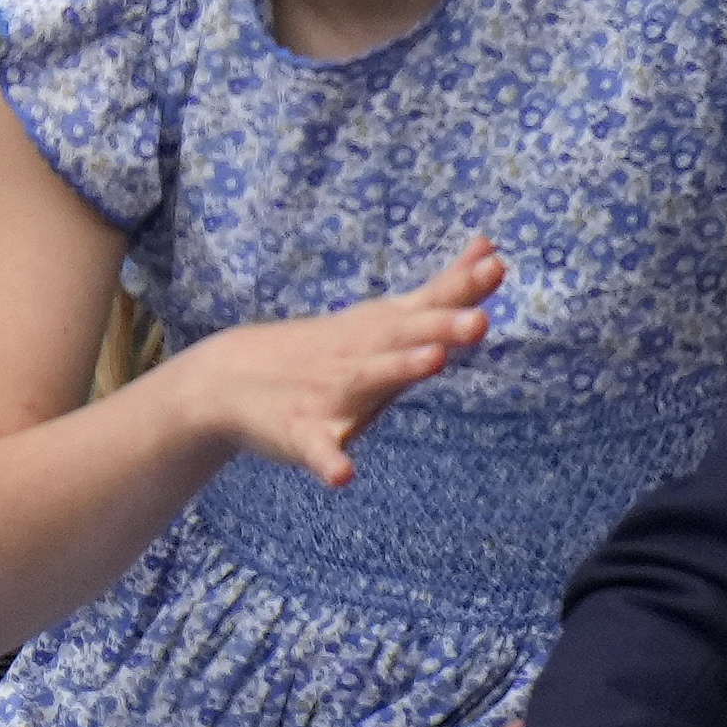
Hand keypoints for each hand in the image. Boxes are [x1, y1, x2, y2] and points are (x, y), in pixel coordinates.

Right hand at [167, 239, 502, 487]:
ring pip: (370, 379)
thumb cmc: (329, 350)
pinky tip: (344, 476)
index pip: (428, 306)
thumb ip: (442, 290)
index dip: (461, 289)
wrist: (229, 379)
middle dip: (441, 327)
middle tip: (480, 322)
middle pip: (404, 337)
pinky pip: (317, 450)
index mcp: (383, 332)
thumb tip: (492, 251)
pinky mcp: (301, 432)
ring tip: (433, 361)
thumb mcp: (387, 318)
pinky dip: (329, 462)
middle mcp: (362, 356)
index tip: (497, 268)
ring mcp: (331, 392)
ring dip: (399, 369)